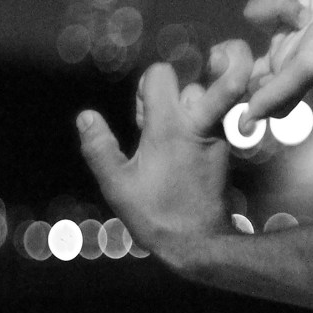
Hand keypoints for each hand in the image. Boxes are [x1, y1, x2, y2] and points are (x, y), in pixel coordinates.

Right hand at [77, 38, 253, 267]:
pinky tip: (182, 145)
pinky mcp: (226, 149)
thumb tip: (86, 115)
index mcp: (170, 127)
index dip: (145, 85)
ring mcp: (218, 137)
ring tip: (169, 134)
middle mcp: (200, 125)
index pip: (161, 74)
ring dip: (191, 104)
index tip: (139, 115)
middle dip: (216, 69)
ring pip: (210, 99)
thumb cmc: (155, 215)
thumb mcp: (116, 184)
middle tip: (207, 71)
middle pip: (214, 79)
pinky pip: (218, 119)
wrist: (200, 243)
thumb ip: (99, 147)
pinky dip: (202, 119)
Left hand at [243, 0, 312, 119]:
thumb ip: (277, 93)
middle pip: (250, 51)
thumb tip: (247, 123)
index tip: (228, 67)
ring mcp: (291, 26)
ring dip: (276, 7)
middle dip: (248, 42)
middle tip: (249, 38)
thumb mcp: (308, 67)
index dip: (239, 81)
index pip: (255, 88)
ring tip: (303, 10)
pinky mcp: (295, 0)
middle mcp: (289, 52)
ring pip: (258, 15)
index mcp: (290, 74)